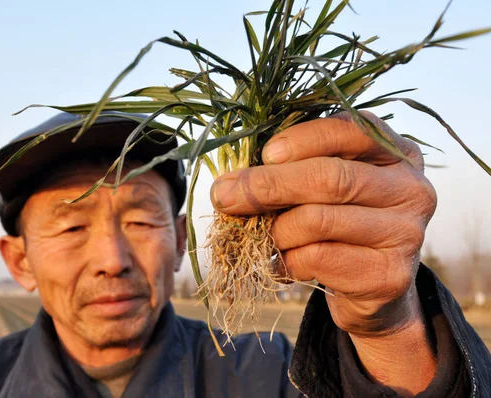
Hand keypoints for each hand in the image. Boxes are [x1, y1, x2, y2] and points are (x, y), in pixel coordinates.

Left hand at [211, 112, 436, 393]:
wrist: (371, 286)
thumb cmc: (338, 222)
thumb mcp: (323, 188)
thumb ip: (292, 171)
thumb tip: (229, 182)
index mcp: (396, 153)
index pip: (350, 130)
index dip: (302, 140)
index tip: (264, 154)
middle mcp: (411, 189)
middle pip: (330, 178)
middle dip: (267, 185)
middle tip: (225, 195)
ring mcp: (406, 233)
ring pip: (317, 221)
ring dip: (274, 229)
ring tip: (261, 235)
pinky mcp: (389, 274)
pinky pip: (316, 259)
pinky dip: (284, 260)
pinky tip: (279, 262)